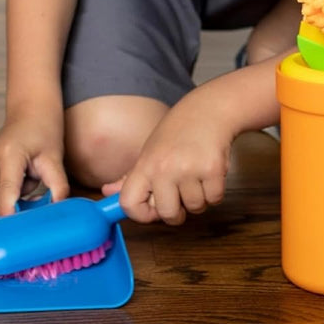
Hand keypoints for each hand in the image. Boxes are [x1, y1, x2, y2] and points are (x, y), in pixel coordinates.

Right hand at [0, 110, 69, 215]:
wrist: (32, 106)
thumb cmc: (44, 126)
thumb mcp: (55, 158)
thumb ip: (57, 187)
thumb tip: (60, 210)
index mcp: (8, 157)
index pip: (7, 198)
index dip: (14, 219)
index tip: (25, 234)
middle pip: (0, 202)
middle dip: (19, 210)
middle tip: (40, 213)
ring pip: (0, 197)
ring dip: (18, 199)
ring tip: (37, 181)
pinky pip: (0, 189)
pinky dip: (14, 191)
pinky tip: (29, 178)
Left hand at [103, 94, 233, 225]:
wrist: (209, 109)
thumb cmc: (179, 130)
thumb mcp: (150, 149)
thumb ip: (131, 176)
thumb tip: (107, 191)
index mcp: (146, 164)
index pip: (129, 204)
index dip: (142, 215)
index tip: (153, 209)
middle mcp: (165, 168)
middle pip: (167, 214)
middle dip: (178, 212)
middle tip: (182, 194)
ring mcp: (190, 169)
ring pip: (195, 208)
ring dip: (199, 198)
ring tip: (197, 176)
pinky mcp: (213, 169)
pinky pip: (214, 199)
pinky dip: (215, 191)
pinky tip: (211, 172)